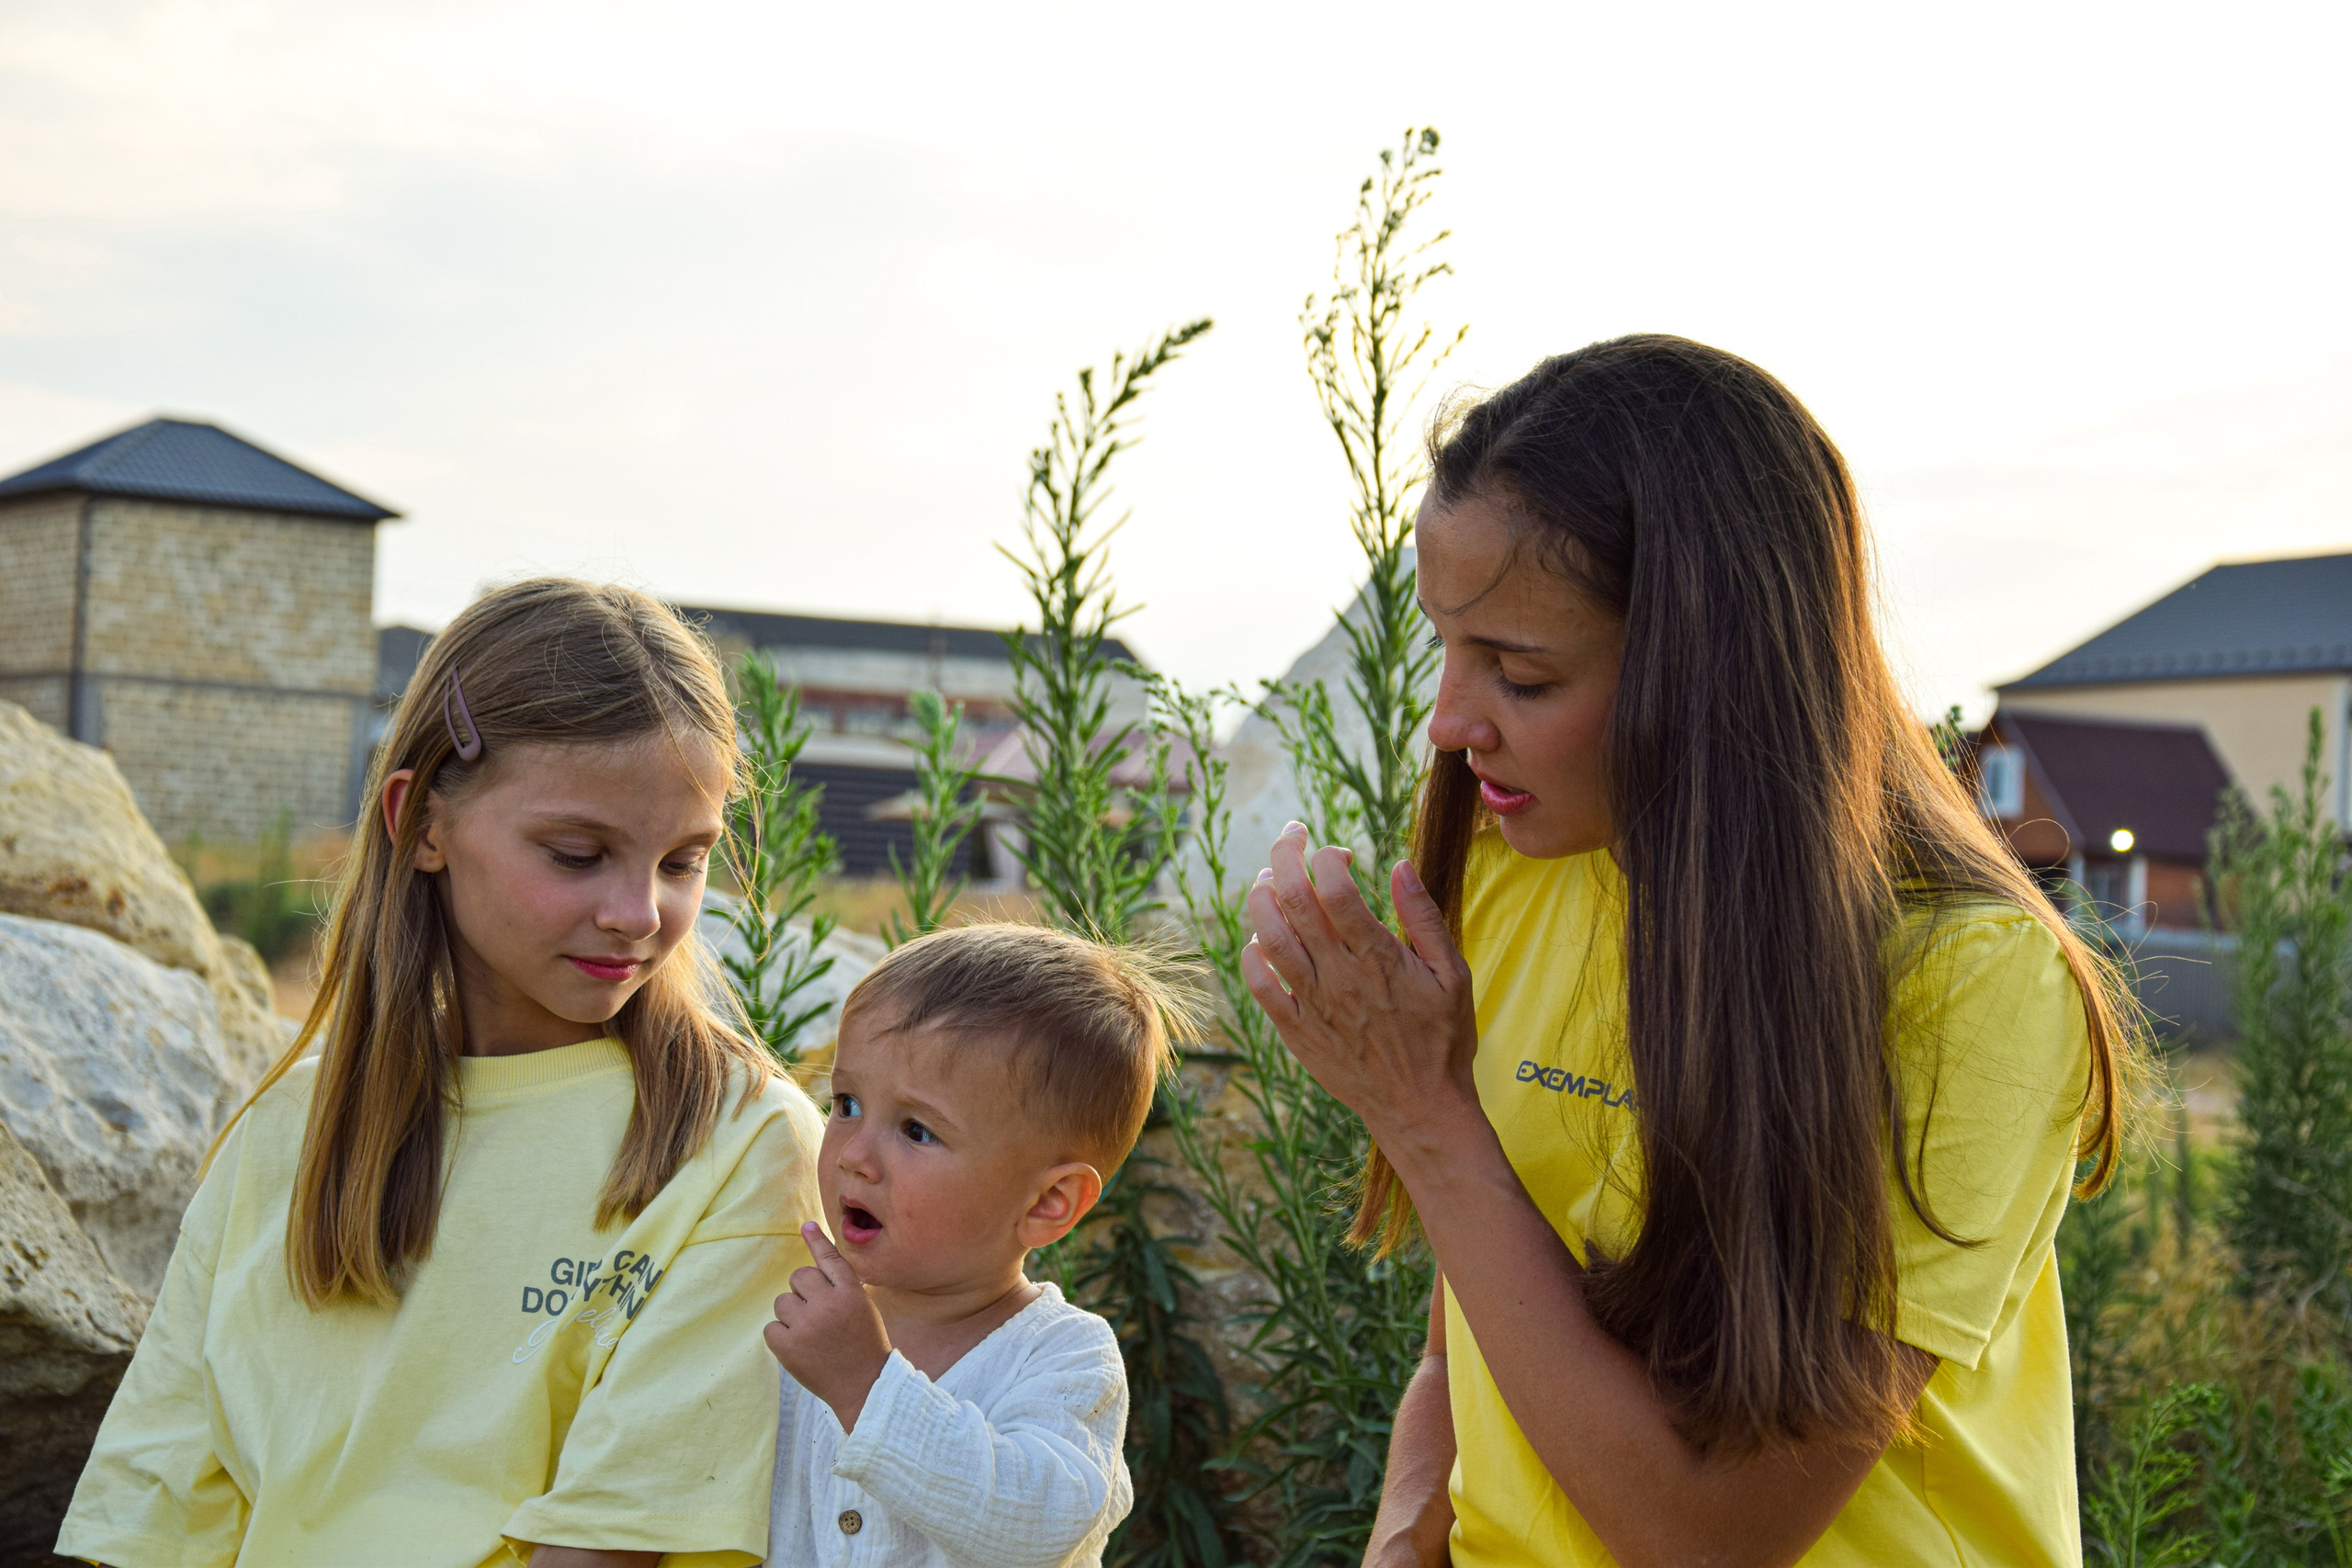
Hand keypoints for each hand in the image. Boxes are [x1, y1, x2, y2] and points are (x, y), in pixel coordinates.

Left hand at [763, 1222, 891, 1430]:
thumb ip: (840, 1285)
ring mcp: (807, 1325)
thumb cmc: (863, 1344)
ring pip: (782, 1302)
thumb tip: (811, 1260)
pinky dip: (781, 1337)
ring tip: (811, 1335)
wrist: (864, 1387)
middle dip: (803, 1293)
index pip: (829, 1259)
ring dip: (791, 1315)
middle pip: (798, 1277)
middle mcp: (829, 1304)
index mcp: (851, 1293)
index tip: (805, 1226)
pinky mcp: (789, 1347)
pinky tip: (800, 1348)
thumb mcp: (861, 1307)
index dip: (817, 1241)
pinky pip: (771, 1328)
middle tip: (818, 1316)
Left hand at [1242, 822, 1481, 1165]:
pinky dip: (1252, 955)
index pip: (1336, 892)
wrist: (1421, 1110)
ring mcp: (1314, 1006)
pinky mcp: (1297, 1033)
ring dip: (1260, 899)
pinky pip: (1260, 987)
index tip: (1337, 851)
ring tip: (1267, 878)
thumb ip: (1424, 918)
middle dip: (1285, 857)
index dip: (1327, 858)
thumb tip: (1399, 865)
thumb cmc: (1443, 1040)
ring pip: (1269, 939)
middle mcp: (1340, 979)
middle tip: (1291, 836)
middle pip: (1294, 903)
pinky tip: (1259, 939)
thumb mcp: (1455, 975)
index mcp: (1380, 960)